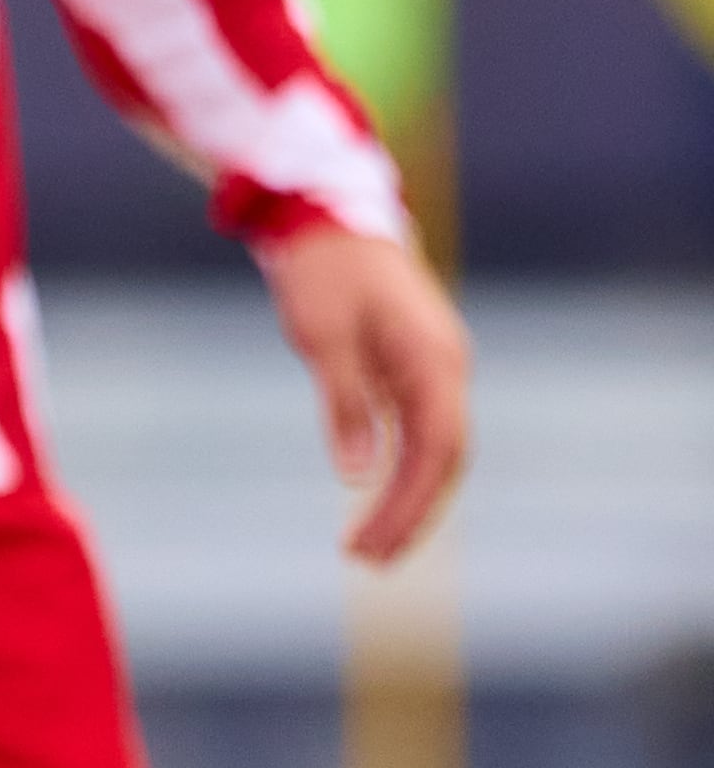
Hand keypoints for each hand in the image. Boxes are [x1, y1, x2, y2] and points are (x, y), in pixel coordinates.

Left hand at [258, 225, 470, 563]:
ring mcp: (432, 365)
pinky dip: (399, 465)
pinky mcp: (410, 362)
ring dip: (406, 495)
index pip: (436, 452)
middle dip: (411, 514)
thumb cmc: (322, 268)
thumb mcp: (322, 335)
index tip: (371, 544)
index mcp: (434, 362)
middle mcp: (446, 368)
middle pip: (442, 459)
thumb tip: (358, 477)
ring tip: (369, 542)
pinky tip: (375, 494)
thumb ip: (346, 404)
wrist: (324, 210)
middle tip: (367, 558)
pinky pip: (416, 427)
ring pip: (433, 446)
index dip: (409, 506)